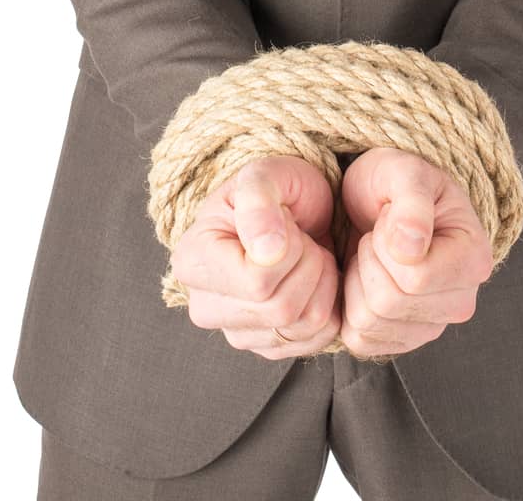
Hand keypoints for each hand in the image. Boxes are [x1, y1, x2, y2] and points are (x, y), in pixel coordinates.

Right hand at [170, 154, 342, 358]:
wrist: (293, 209)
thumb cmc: (275, 189)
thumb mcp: (265, 174)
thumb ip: (259, 201)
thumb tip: (266, 252)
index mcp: (193, 262)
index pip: (257, 282)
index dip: (290, 249)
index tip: (286, 221)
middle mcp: (205, 306)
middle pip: (280, 309)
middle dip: (310, 264)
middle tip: (302, 237)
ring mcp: (235, 333)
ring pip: (301, 327)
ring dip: (321, 282)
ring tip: (307, 254)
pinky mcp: (266, 347)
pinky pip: (316, 340)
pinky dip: (329, 305)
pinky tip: (314, 279)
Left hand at [337, 147, 494, 359]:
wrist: (381, 200)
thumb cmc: (396, 181)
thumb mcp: (404, 172)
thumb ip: (411, 203)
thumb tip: (411, 249)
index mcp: (473, 260)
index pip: (415, 278)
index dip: (385, 244)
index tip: (389, 216)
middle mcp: (461, 302)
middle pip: (389, 304)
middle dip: (368, 259)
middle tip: (377, 234)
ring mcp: (432, 326)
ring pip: (369, 323)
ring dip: (356, 280)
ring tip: (373, 253)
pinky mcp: (401, 340)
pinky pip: (359, 340)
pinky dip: (348, 306)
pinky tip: (364, 277)